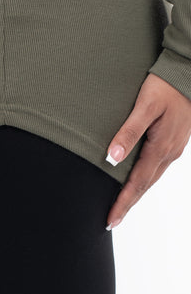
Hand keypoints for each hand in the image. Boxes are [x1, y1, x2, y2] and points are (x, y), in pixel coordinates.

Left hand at [105, 72, 190, 229]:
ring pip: (151, 178)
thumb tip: (112, 158)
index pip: (137, 183)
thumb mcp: (144, 106)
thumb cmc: (164, 87)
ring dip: (135, 193)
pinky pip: (156, 167)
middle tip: (111, 220)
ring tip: (121, 205)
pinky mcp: (173, 141)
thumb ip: (128, 132)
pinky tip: (136, 180)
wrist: (187, 74)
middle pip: (145, 185)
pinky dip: (144, 179)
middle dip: (128, 203)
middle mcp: (169, 153)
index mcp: (160, 147)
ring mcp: (173, 148)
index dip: (123, 202)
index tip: (110, 219)